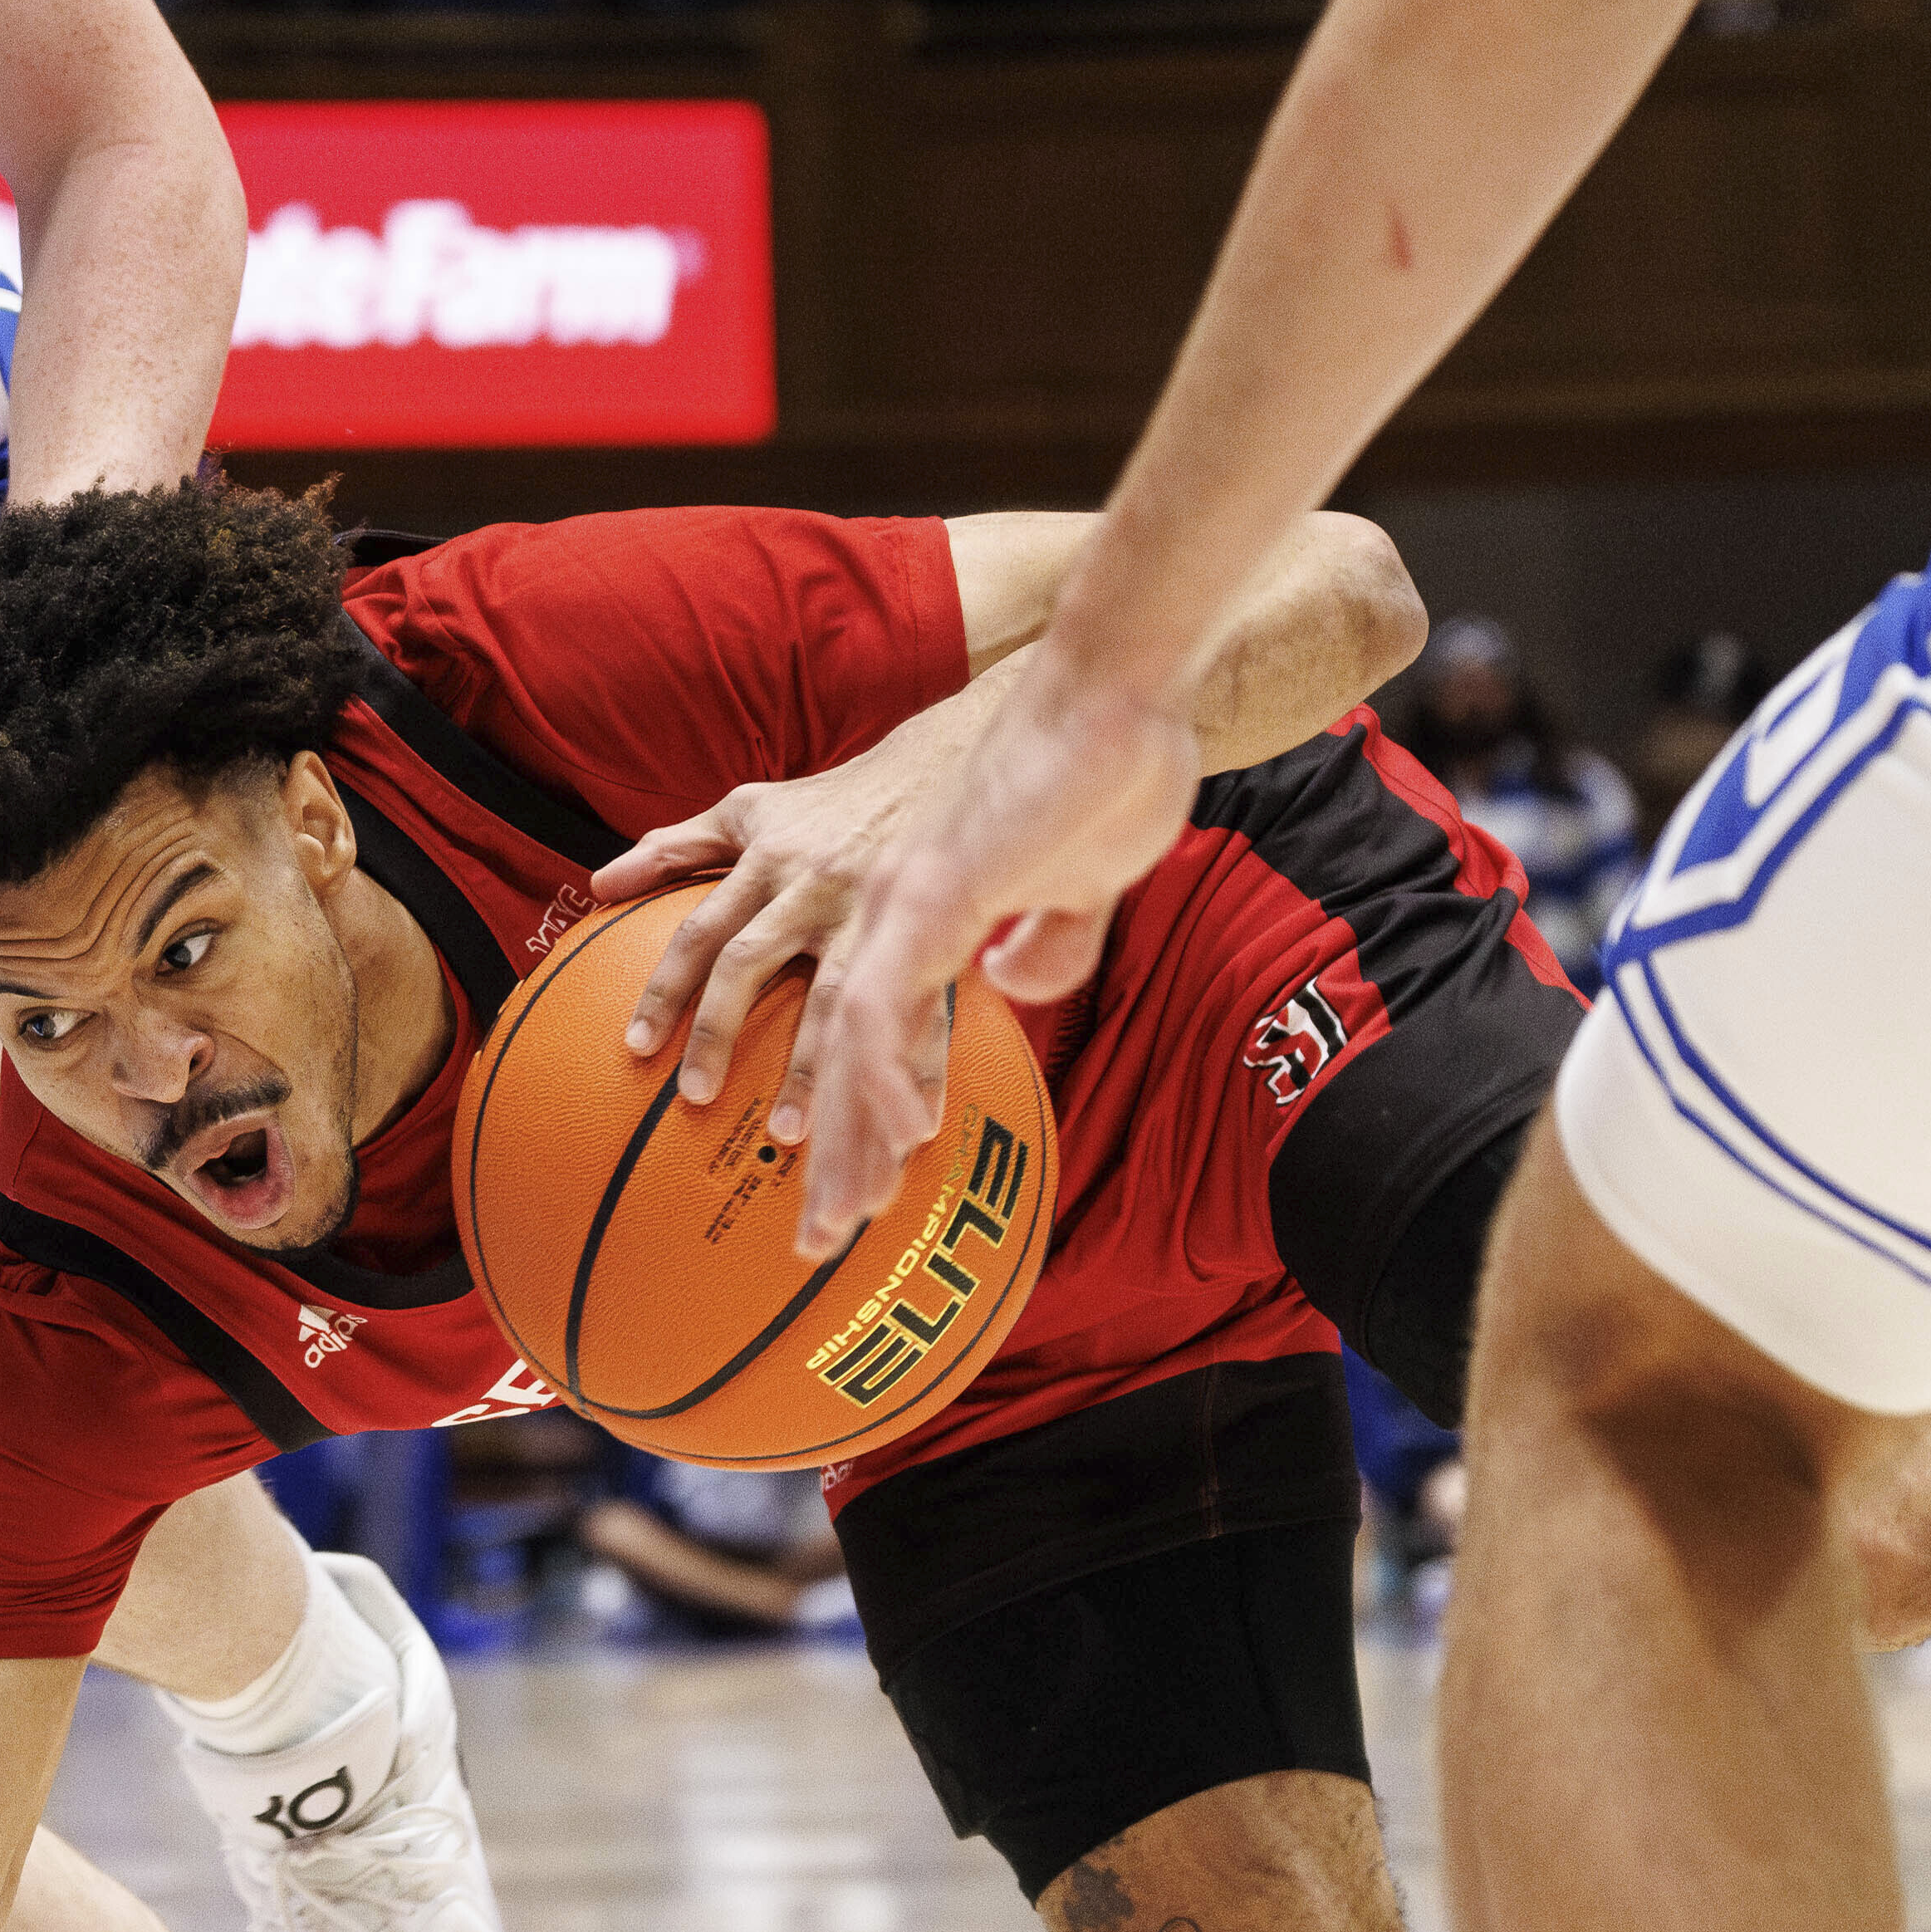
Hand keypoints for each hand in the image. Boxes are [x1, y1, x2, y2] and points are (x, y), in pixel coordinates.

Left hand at [588, 737, 931, 1122]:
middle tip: (694, 1095)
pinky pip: (919, 1010)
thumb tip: (597, 884)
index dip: (666, 988)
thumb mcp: (746, 811)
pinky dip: (914, 1068)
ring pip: (832, 997)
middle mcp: (811, 889)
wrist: (937, 771)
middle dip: (720, 1030)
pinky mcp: (924, 937)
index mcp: (766, 861)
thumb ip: (672, 848)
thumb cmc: (826, 804)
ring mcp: (870, 914)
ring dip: (812, 1068)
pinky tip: (908, 1127)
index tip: (637, 1047)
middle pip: (752, 964)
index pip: (702, 932)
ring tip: (788, 1132)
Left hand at [785, 669, 1199, 1252]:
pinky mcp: (933, 889)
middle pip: (840, 1055)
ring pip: (848, 1042)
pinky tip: (895, 1135)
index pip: (869, 1034)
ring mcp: (903, 901)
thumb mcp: (1077, 882)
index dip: (857, 1115)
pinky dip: (886, 1072)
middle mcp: (889, 911)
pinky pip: (892, 1000)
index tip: (850, 1189)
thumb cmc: (1105, 771)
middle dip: (830, 1156)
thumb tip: (1015, 985)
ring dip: (844, 1137)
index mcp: (916, 911)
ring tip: (834, 1219)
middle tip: (813, 1243)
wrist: (1117, 688)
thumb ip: (1045, 939)